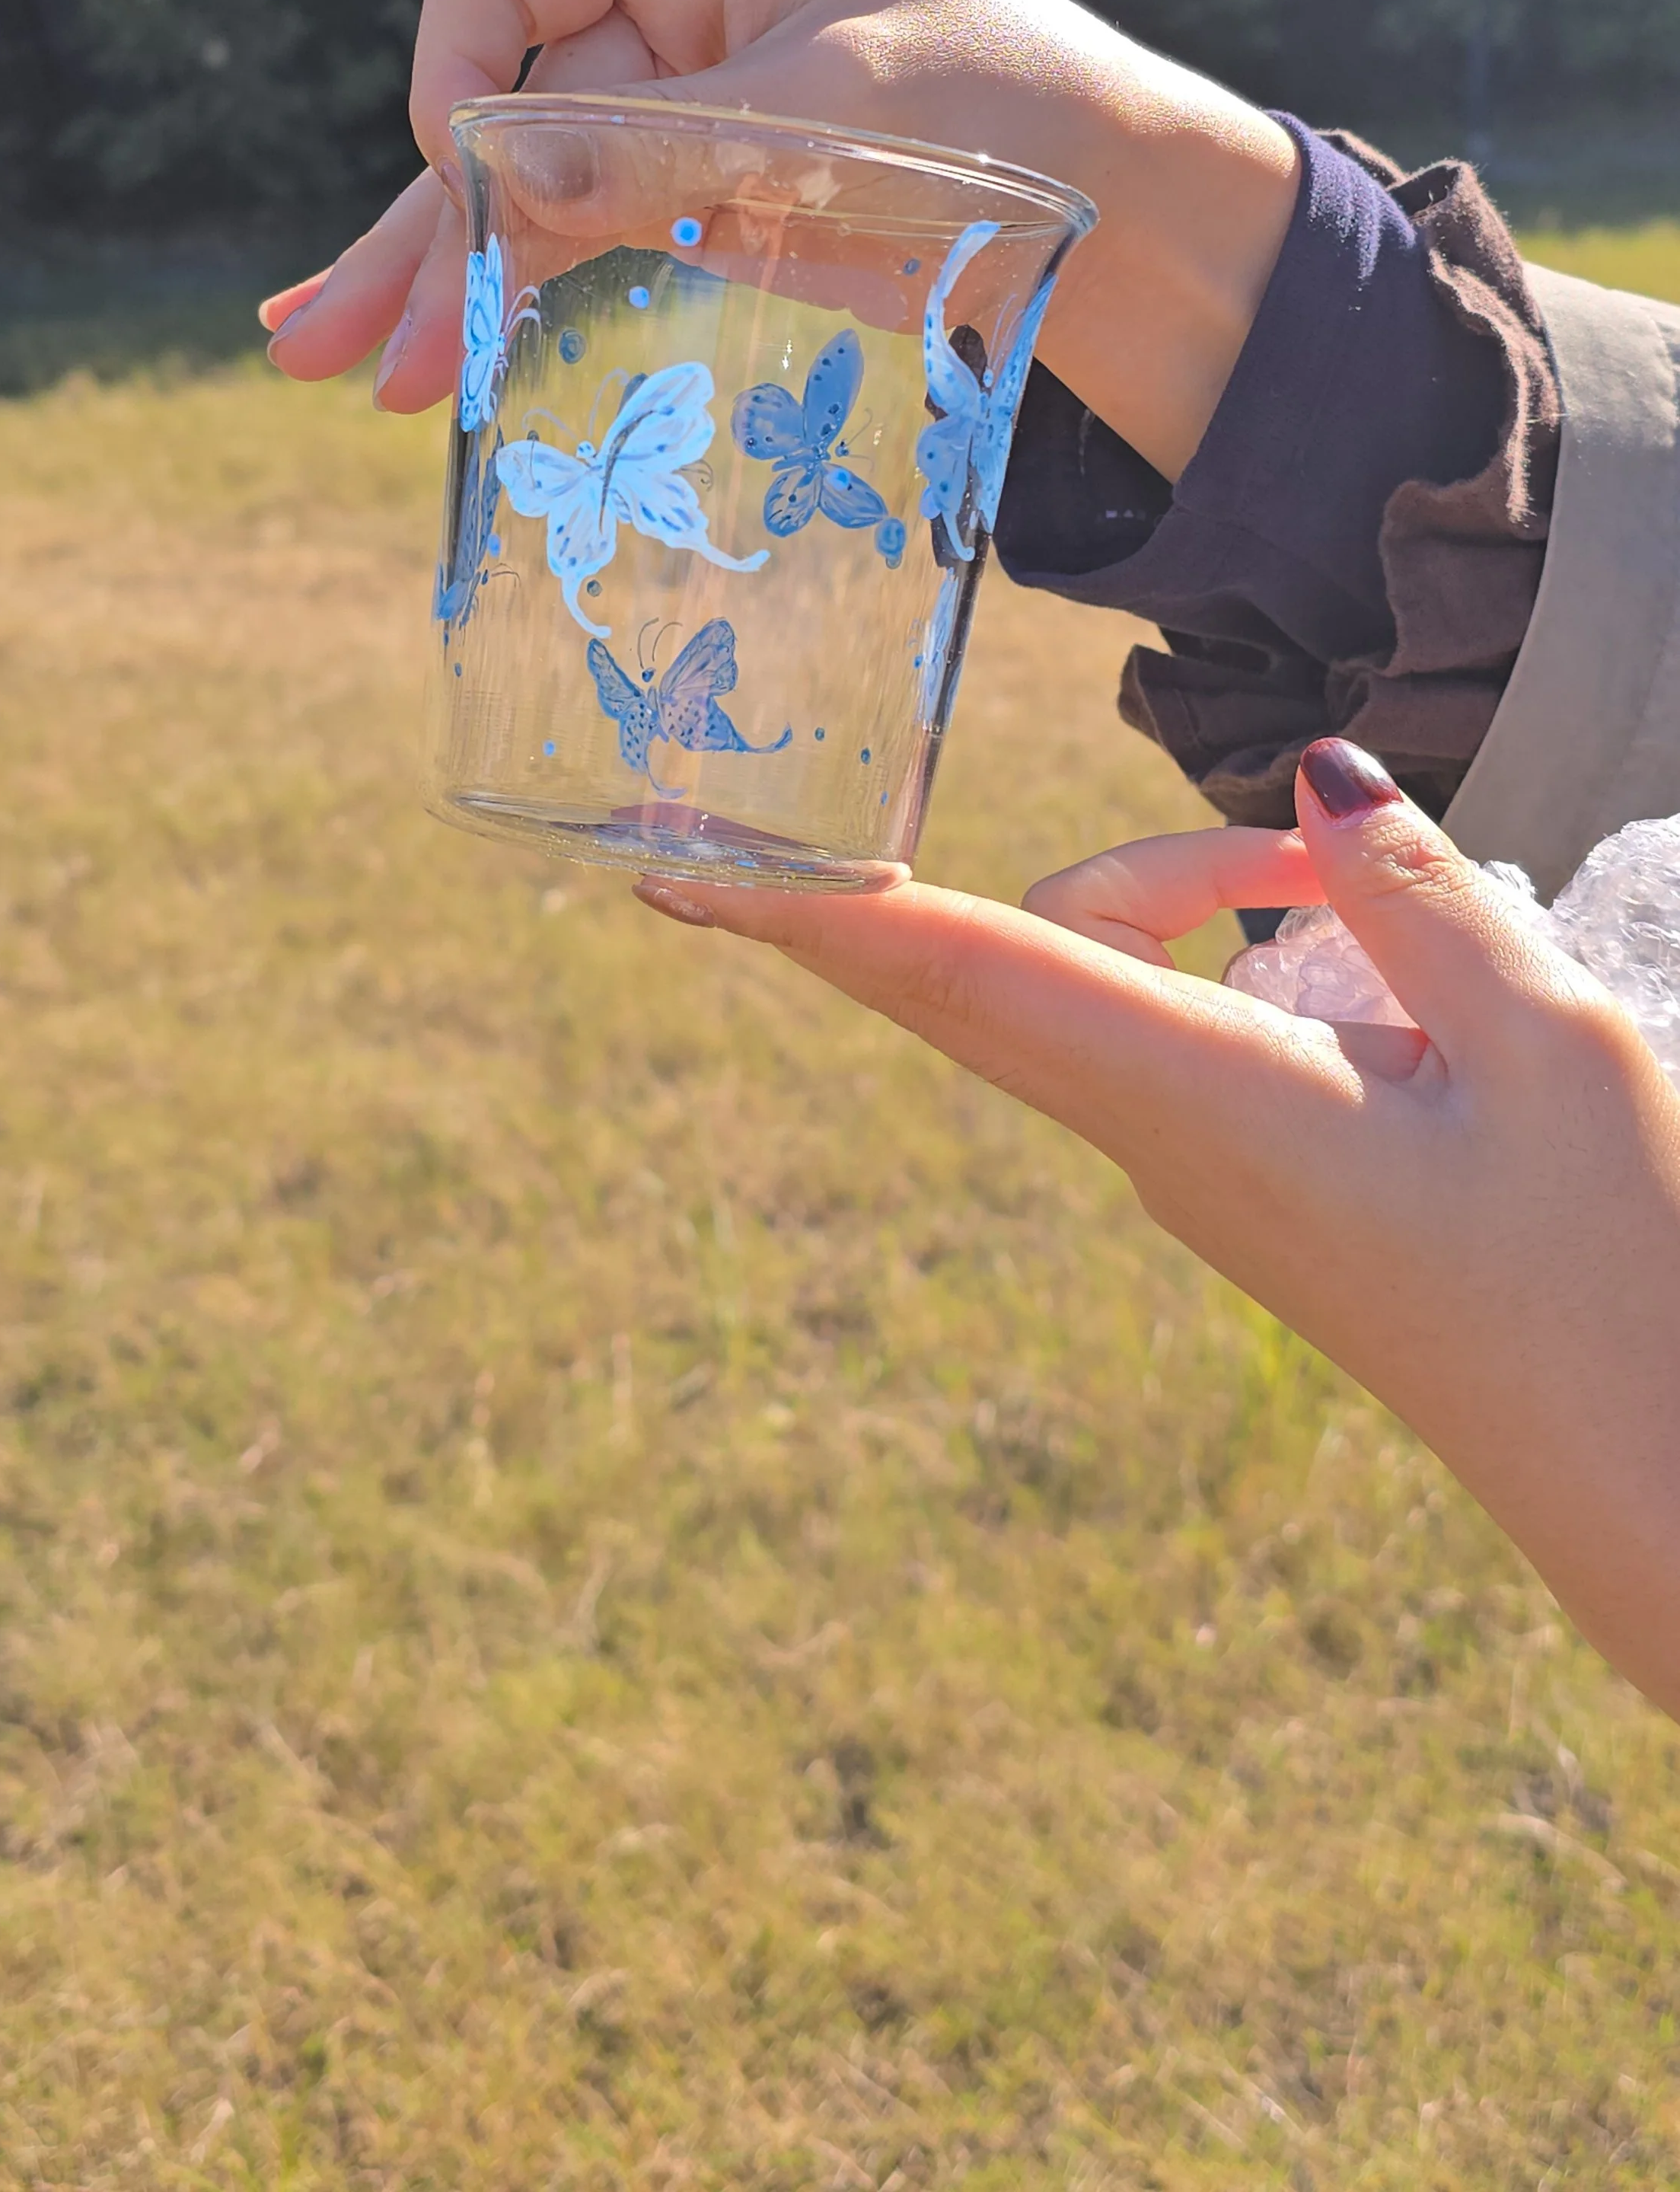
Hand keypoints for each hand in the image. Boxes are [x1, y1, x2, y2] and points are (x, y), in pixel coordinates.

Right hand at [259, 0, 1296, 482]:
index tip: (469, 178)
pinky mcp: (700, 196)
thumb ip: (658, 147)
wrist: (1133, 206)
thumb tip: (492, 181)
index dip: (464, 77)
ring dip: (440, 280)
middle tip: (331, 340)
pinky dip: (510, 297)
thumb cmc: (1010, 104)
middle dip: (418, 221)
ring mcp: (673, 104)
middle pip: (497, 102)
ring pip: (520, 191)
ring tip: (344, 372)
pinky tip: (431, 358)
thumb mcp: (830, 112)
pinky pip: (577, 242)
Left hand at [633, 740, 1679, 1719]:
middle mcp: (1161, 1140)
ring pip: (1102, 977)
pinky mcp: (1237, 1181)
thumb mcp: (1545, 1043)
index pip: (962, 975)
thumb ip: (1410, 895)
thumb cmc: (1611, 1271)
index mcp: (1207, 1103)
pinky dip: (1224, 952)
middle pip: (1020, 954)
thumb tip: (1310, 776)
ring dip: (1197, 893)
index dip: (816, 911)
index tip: (673, 870)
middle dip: (1087, 863)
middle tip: (1261, 851)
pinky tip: (1350, 956)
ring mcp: (1188, 1171)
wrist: (1644, 1480)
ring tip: (1367, 905)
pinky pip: (1162, 1026)